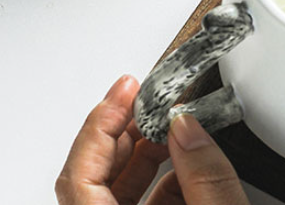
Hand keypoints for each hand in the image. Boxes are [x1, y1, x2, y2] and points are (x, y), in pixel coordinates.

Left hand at [56, 75, 250, 204]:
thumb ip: (205, 176)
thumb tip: (188, 127)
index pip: (79, 173)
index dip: (99, 124)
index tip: (125, 90)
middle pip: (94, 174)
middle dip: (125, 129)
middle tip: (148, 96)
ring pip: (117, 189)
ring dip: (146, 151)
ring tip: (173, 122)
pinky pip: (142, 203)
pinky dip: (164, 178)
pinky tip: (189, 162)